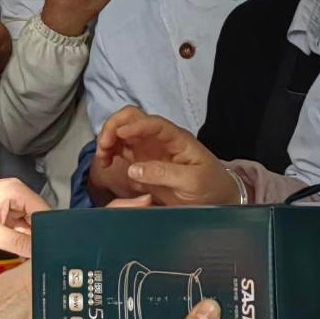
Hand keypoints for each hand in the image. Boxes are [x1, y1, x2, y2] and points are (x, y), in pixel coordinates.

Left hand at [0, 178, 46, 256]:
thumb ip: (19, 243)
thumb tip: (39, 252)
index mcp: (16, 190)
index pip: (44, 211)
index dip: (48, 230)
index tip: (50, 248)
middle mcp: (17, 193)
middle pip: (38, 218)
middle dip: (38, 236)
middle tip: (40, 255)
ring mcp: (11, 202)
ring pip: (30, 224)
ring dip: (29, 238)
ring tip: (28, 253)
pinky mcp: (4, 211)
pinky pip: (19, 226)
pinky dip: (20, 237)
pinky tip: (20, 249)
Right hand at [95, 107, 238, 206]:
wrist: (217, 199)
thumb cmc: (210, 186)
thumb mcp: (192, 181)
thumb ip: (164, 174)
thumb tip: (133, 169)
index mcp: (176, 139)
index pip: (153, 123)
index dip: (135, 125)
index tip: (119, 135)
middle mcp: (160, 139)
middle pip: (133, 119)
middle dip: (114, 127)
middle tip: (103, 146)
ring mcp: (149, 149)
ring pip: (123, 132)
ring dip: (108, 139)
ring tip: (102, 158)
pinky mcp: (142, 162)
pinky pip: (121, 149)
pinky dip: (110, 152)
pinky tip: (106, 163)